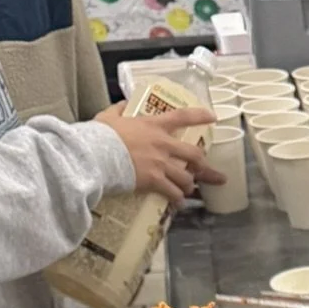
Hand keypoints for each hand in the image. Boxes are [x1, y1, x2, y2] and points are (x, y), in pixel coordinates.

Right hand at [98, 101, 220, 202]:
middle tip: (209, 171)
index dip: (199, 116)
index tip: (212, 117)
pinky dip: (178, 199)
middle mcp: (162, 144)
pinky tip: (179, 203)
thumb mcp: (110, 116)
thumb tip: (125, 103)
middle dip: (204, 165)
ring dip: (190, 185)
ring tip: (188, 190)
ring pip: (186, 177)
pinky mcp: (155, 181)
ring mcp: (161, 163)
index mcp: (153, 125)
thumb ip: (120, 109)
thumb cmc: (101, 135)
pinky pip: (174, 193)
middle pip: (194, 154)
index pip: (182, 117)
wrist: (96, 154)